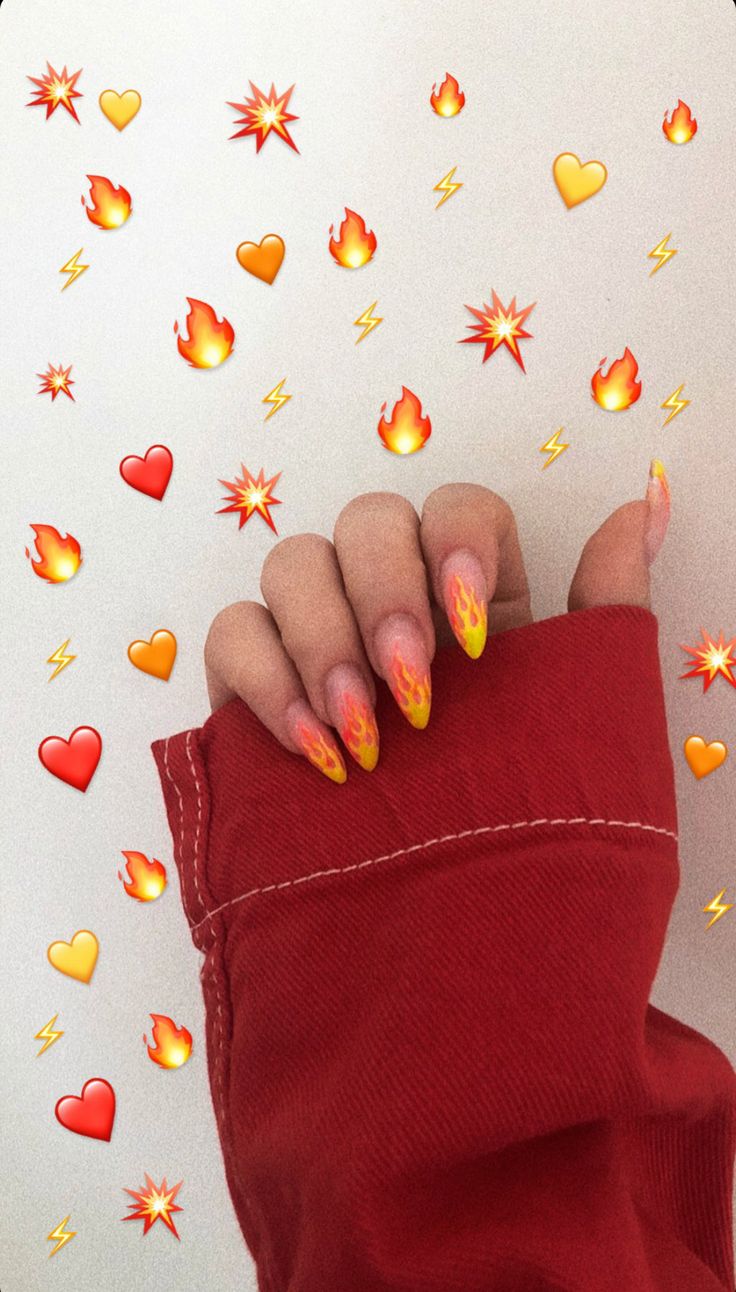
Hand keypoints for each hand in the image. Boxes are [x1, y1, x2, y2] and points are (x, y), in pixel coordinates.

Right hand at [204, 463, 669, 782]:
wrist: (451, 938)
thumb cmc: (522, 824)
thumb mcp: (584, 717)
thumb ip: (608, 607)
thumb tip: (641, 504)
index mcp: (474, 598)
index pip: (455, 509)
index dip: (455, 543)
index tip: (471, 635)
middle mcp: (392, 602)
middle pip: (368, 520)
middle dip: (384, 595)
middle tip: (409, 688)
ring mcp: (316, 638)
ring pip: (293, 562)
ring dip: (324, 639)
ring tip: (361, 731)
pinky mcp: (252, 686)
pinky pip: (232, 633)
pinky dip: (266, 681)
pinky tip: (313, 750)